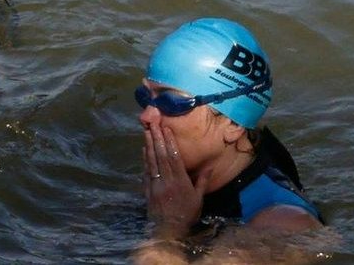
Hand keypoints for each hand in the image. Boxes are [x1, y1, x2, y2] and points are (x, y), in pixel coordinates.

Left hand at [140, 104, 205, 244]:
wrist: (169, 230)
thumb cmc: (187, 214)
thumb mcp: (198, 199)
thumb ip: (202, 181)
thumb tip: (209, 166)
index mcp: (180, 181)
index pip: (174, 157)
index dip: (169, 141)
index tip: (166, 128)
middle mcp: (166, 180)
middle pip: (161, 155)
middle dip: (157, 138)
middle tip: (153, 123)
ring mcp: (155, 184)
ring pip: (152, 160)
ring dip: (149, 144)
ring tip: (147, 131)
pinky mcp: (147, 189)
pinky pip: (146, 170)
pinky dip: (145, 158)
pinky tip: (144, 149)